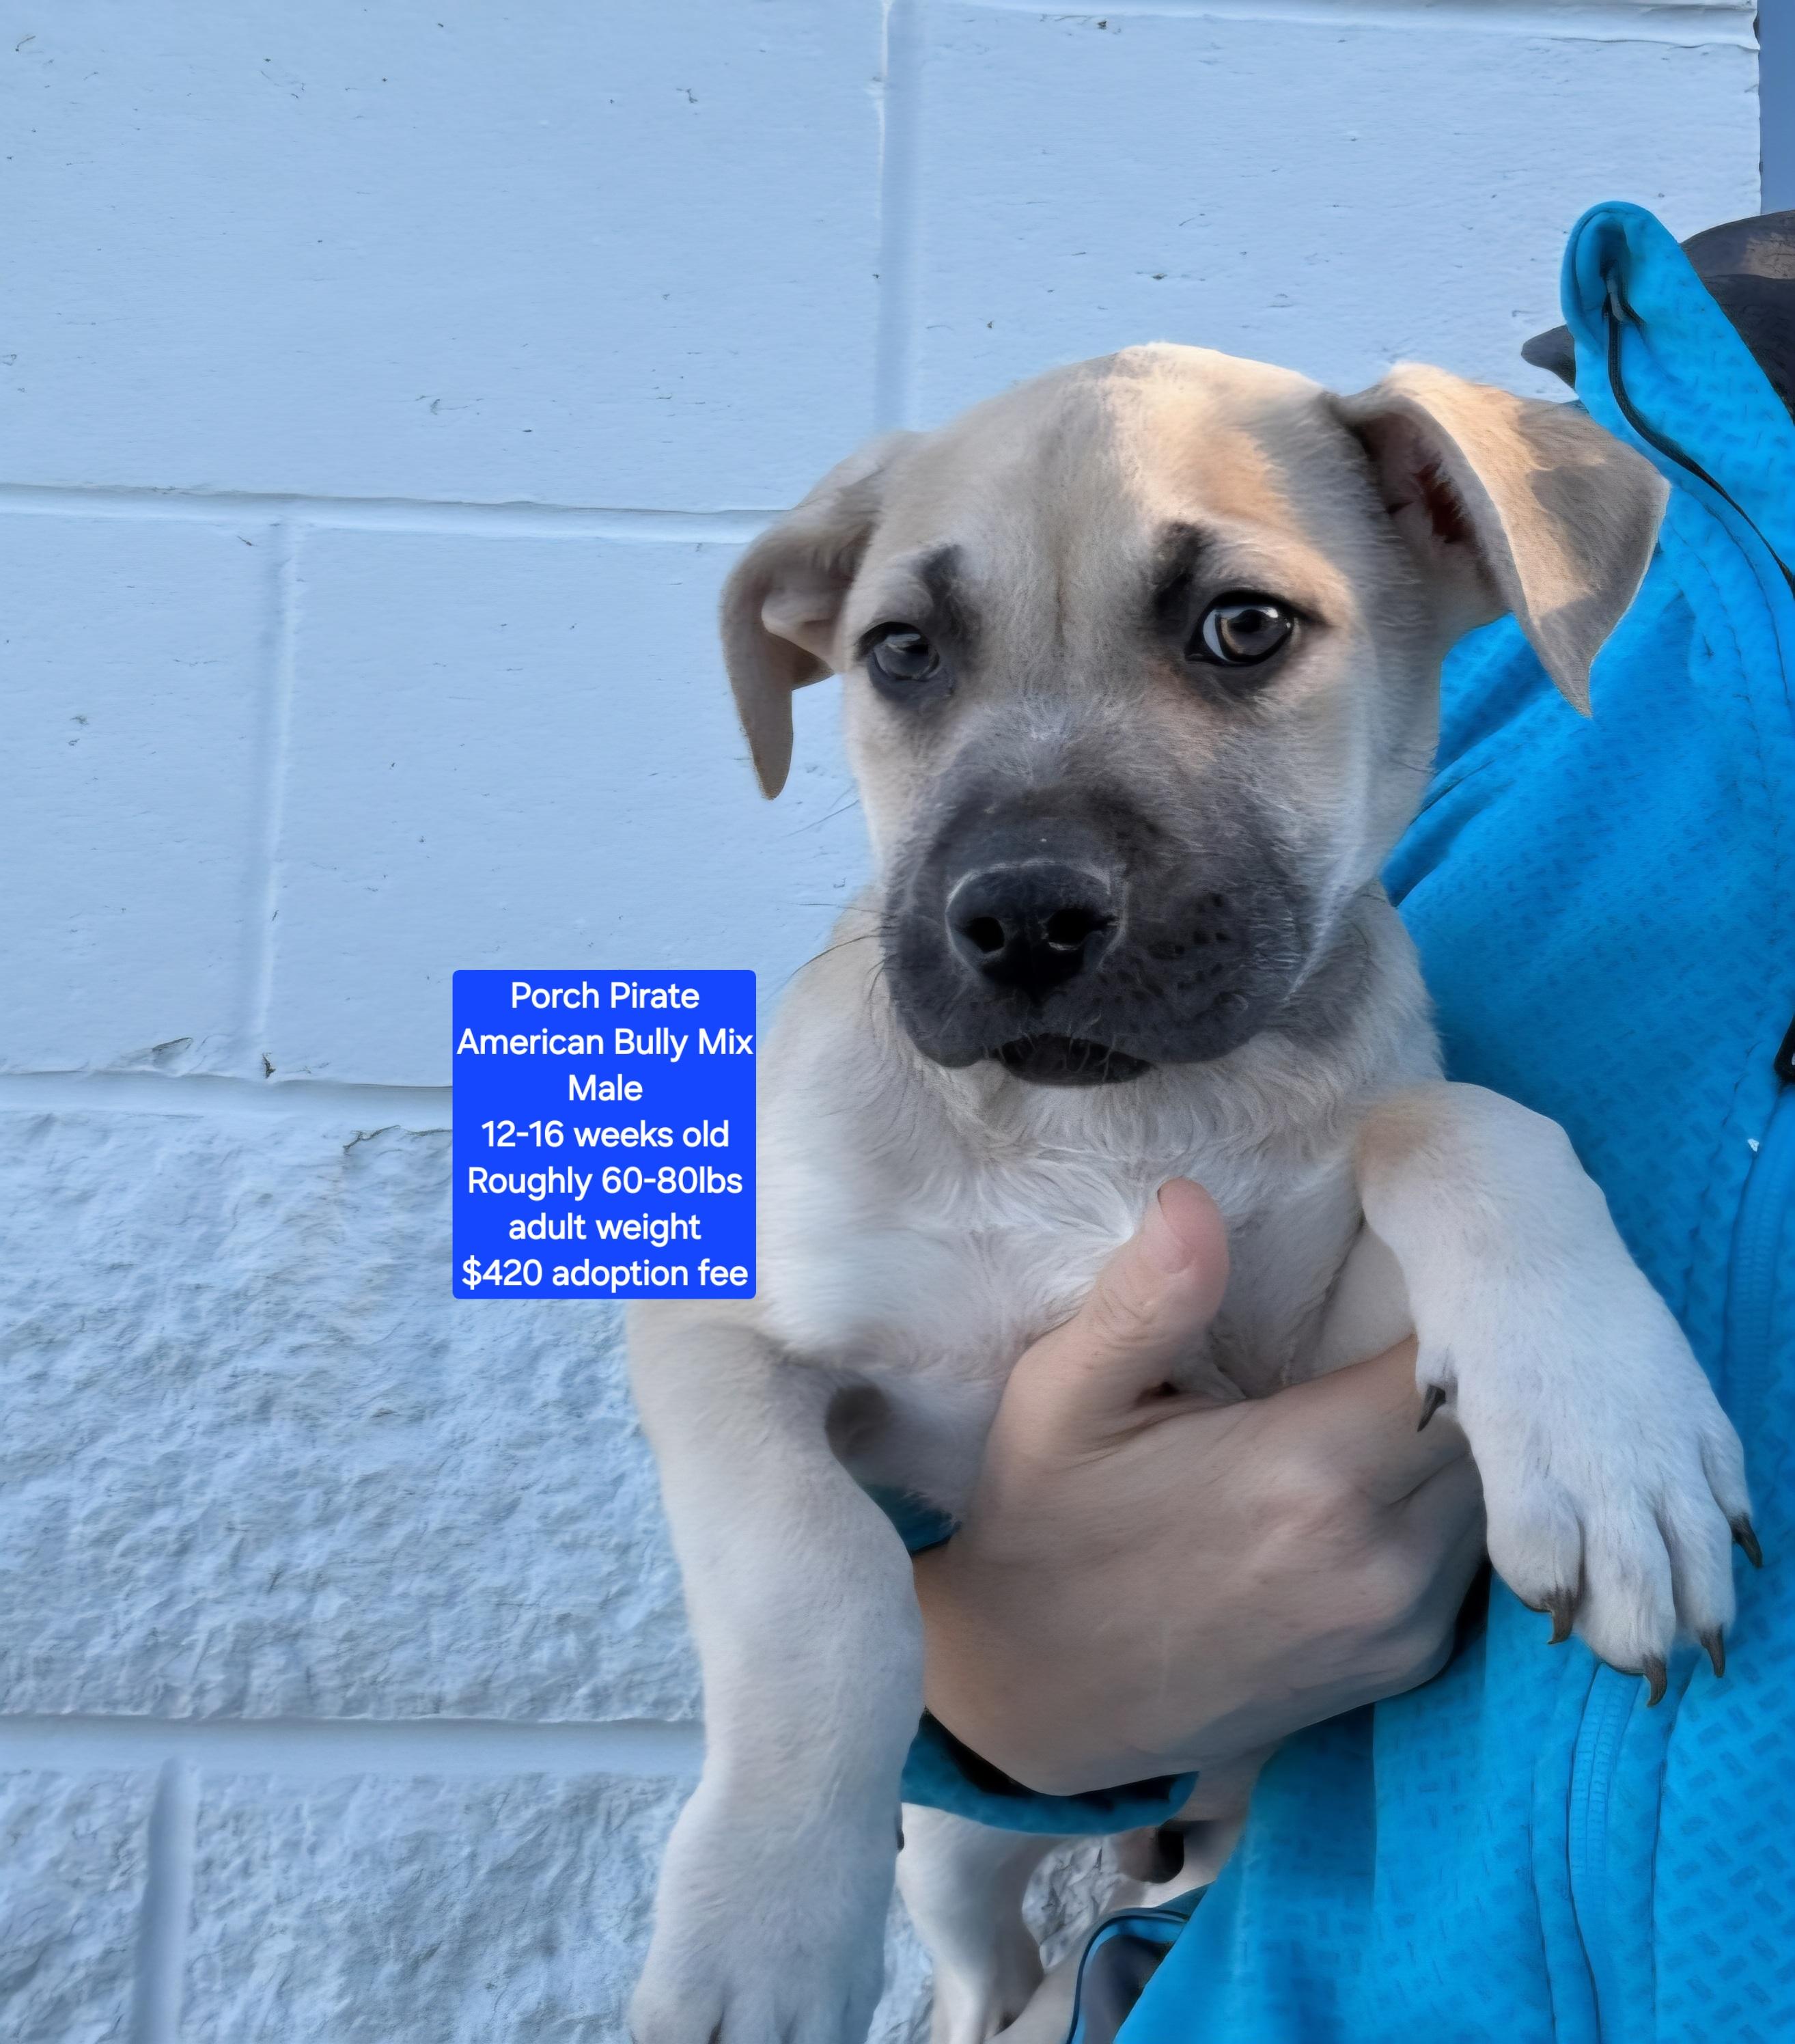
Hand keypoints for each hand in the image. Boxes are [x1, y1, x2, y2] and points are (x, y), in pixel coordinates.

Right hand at [914, 1180, 1486, 1797]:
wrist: (1036, 1701)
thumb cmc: (1045, 1528)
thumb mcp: (1059, 1399)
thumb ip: (1143, 1302)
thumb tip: (1192, 1197)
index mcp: (1315, 1473)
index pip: (1465, 1362)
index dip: (1463, 1298)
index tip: (1429, 1250)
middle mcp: (1386, 1558)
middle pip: (1505, 1430)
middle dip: (1479, 1362)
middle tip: (1427, 1297)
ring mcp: (1406, 1624)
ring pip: (1499, 1495)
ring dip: (1470, 1435)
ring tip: (1409, 1378)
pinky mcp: (1409, 1666)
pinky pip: (1472, 1556)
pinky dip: (1451, 1504)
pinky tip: (1385, 1468)